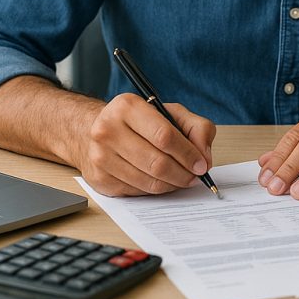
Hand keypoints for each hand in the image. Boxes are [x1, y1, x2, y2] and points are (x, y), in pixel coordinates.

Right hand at [76, 93, 215, 196]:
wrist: (94, 131)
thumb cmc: (138, 122)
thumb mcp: (171, 113)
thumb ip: (197, 128)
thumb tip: (204, 158)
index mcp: (127, 107)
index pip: (164, 136)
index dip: (188, 154)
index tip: (201, 165)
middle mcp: (108, 130)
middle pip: (157, 163)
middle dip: (183, 174)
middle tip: (195, 177)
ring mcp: (100, 156)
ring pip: (148, 182)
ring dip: (172, 185)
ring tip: (181, 179)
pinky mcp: (100, 179)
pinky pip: (137, 192)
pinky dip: (155, 190)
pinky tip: (160, 180)